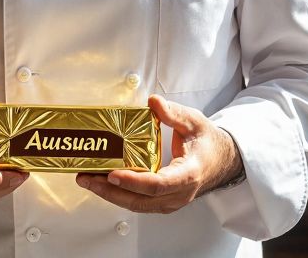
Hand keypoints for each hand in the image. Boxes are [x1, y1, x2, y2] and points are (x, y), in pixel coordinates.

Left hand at [76, 94, 241, 213]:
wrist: (221, 161)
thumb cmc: (208, 143)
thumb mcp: (194, 121)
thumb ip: (173, 113)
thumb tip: (154, 102)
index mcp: (188, 174)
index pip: (157, 184)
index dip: (133, 181)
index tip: (112, 174)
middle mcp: (178, 193)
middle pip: (140, 200)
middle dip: (110, 191)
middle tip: (86, 177)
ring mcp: (170, 201)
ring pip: (136, 205)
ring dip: (109, 194)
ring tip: (87, 179)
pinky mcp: (162, 202)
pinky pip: (138, 202)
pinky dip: (118, 194)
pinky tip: (102, 182)